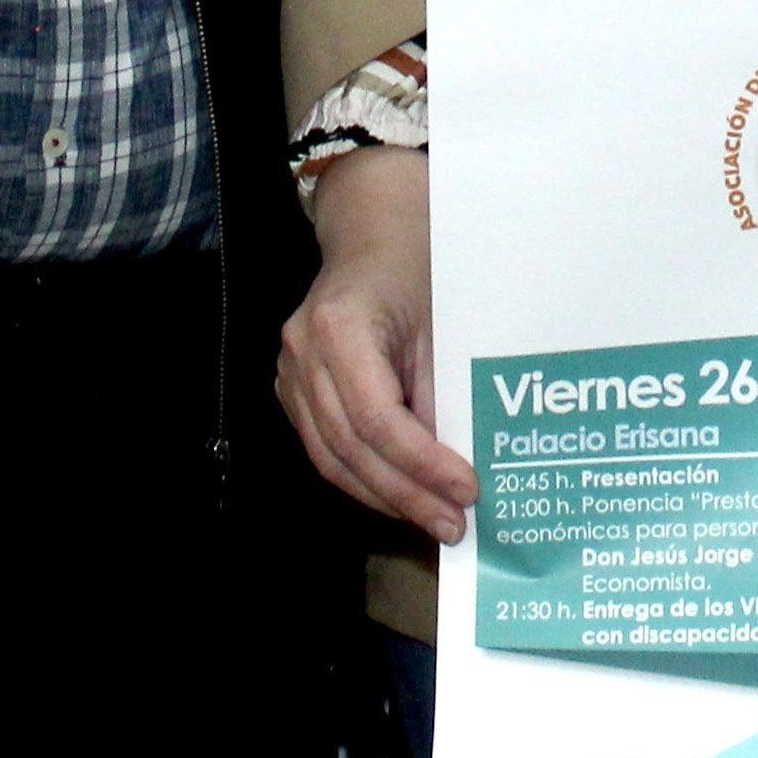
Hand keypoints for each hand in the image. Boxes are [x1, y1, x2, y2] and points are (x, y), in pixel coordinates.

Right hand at [276, 147, 474, 541]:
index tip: (467, 490)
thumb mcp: (443, 322)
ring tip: (435, 521)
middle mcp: (302, 352)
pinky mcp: (293, 390)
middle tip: (455, 525)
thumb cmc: (418, 267)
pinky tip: (404, 496)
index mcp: (339, 327)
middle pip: (351, 448)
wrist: (375, 232)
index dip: (422, 463)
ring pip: (331, 458)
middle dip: (407, 494)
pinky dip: (365, 478)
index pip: (377, 418)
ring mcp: (289, 372)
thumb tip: (461, 470)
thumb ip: (444, 392)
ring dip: (386, 497)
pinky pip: (325, 448)